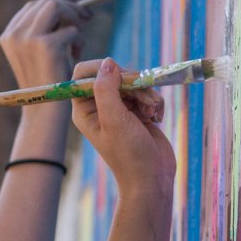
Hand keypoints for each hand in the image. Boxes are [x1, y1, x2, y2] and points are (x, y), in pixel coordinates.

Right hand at [0, 0, 90, 88]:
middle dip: (69, 9)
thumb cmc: (46, 85)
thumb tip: (65, 9)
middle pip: (46, 3)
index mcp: (9, 36)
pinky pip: (72, 30)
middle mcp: (15, 34)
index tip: (74, 15)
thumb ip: (43, 32)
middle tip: (86, 19)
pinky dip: (79, 41)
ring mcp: (29, 38)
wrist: (45, 112)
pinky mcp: (47, 45)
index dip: (56, 7)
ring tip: (78, 41)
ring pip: (57, 7)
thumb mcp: (37, 55)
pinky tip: (76, 57)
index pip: (33, 7)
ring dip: (74, 20)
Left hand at [71, 57, 176, 196]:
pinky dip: (154, 101)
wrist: (153, 178)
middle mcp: (100, 107)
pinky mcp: (139, 112)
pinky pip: (147, 93)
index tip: (119, 76)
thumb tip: (108, 62)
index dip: (100, 69)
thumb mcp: (114, 119)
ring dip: (147, 94)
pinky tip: (157, 117)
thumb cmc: (129, 154)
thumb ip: (107, 89)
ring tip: (152, 113)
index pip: (83, 74)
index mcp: (85, 109)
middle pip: (113, 74)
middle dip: (132, 83)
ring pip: (133, 82)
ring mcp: (121, 109)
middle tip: (143, 99)